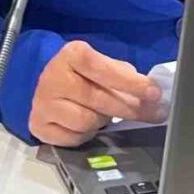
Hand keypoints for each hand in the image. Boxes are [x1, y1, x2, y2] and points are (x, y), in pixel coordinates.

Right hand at [29, 40, 163, 146]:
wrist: (49, 86)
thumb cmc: (82, 74)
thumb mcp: (102, 65)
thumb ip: (124, 76)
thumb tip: (151, 94)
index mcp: (70, 55)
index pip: (103, 69)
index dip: (130, 83)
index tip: (154, 93)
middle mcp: (53, 77)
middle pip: (98, 99)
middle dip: (131, 108)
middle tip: (153, 113)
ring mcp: (43, 103)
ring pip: (87, 121)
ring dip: (104, 121)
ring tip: (107, 114)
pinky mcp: (38, 125)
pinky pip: (75, 138)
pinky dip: (88, 134)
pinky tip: (90, 125)